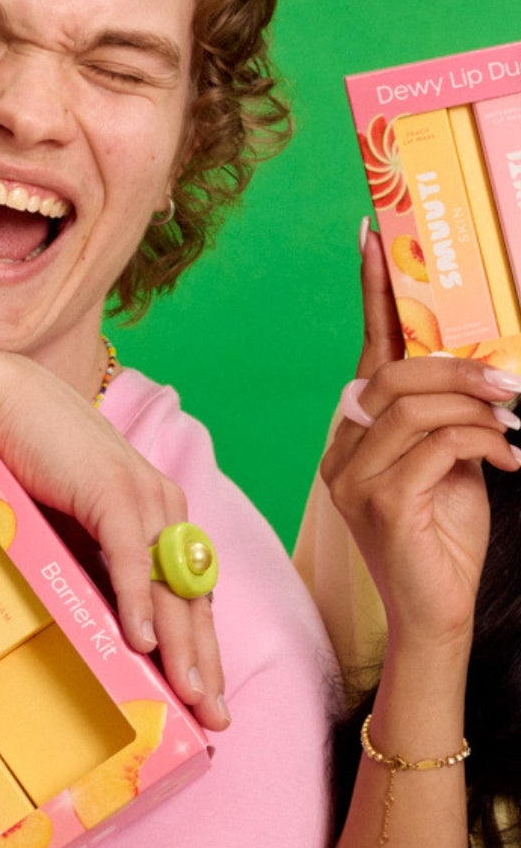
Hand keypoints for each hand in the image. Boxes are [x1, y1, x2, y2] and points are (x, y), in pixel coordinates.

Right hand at [0, 358, 225, 730]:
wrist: (3, 406)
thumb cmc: (31, 466)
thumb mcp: (70, 531)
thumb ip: (92, 569)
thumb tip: (102, 628)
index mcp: (159, 518)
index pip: (189, 595)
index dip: (202, 649)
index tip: (206, 700)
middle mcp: (163, 509)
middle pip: (191, 599)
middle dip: (205, 662)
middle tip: (215, 718)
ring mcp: (143, 500)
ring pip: (170, 587)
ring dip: (182, 645)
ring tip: (190, 696)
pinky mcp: (112, 494)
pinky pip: (130, 559)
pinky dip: (137, 601)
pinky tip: (143, 641)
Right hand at [320, 228, 520, 646]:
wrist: (436, 613)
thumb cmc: (443, 537)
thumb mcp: (454, 462)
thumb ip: (452, 418)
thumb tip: (488, 371)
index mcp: (358, 433)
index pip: (367, 352)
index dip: (373, 292)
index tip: (374, 234)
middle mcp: (343, 449)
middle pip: (391, 374)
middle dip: (458, 367)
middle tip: (510, 382)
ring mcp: (353, 478)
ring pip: (413, 407)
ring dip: (476, 406)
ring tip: (514, 421)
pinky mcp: (378, 504)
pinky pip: (434, 448)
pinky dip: (480, 444)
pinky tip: (506, 461)